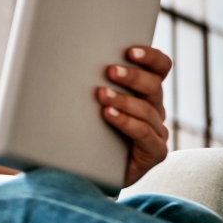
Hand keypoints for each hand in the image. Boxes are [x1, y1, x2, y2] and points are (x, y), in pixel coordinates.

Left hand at [96, 46, 171, 187]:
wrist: (87, 172)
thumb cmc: (84, 132)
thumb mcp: (86, 106)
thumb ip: (88, 84)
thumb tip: (62, 58)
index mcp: (145, 92)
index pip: (160, 68)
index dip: (150, 57)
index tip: (130, 50)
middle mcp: (155, 109)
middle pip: (154, 86)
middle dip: (133, 76)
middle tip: (110, 71)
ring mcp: (157, 131)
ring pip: (147, 109)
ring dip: (123, 100)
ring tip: (101, 94)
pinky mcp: (155, 152)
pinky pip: (144, 134)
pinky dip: (126, 122)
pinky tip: (108, 115)